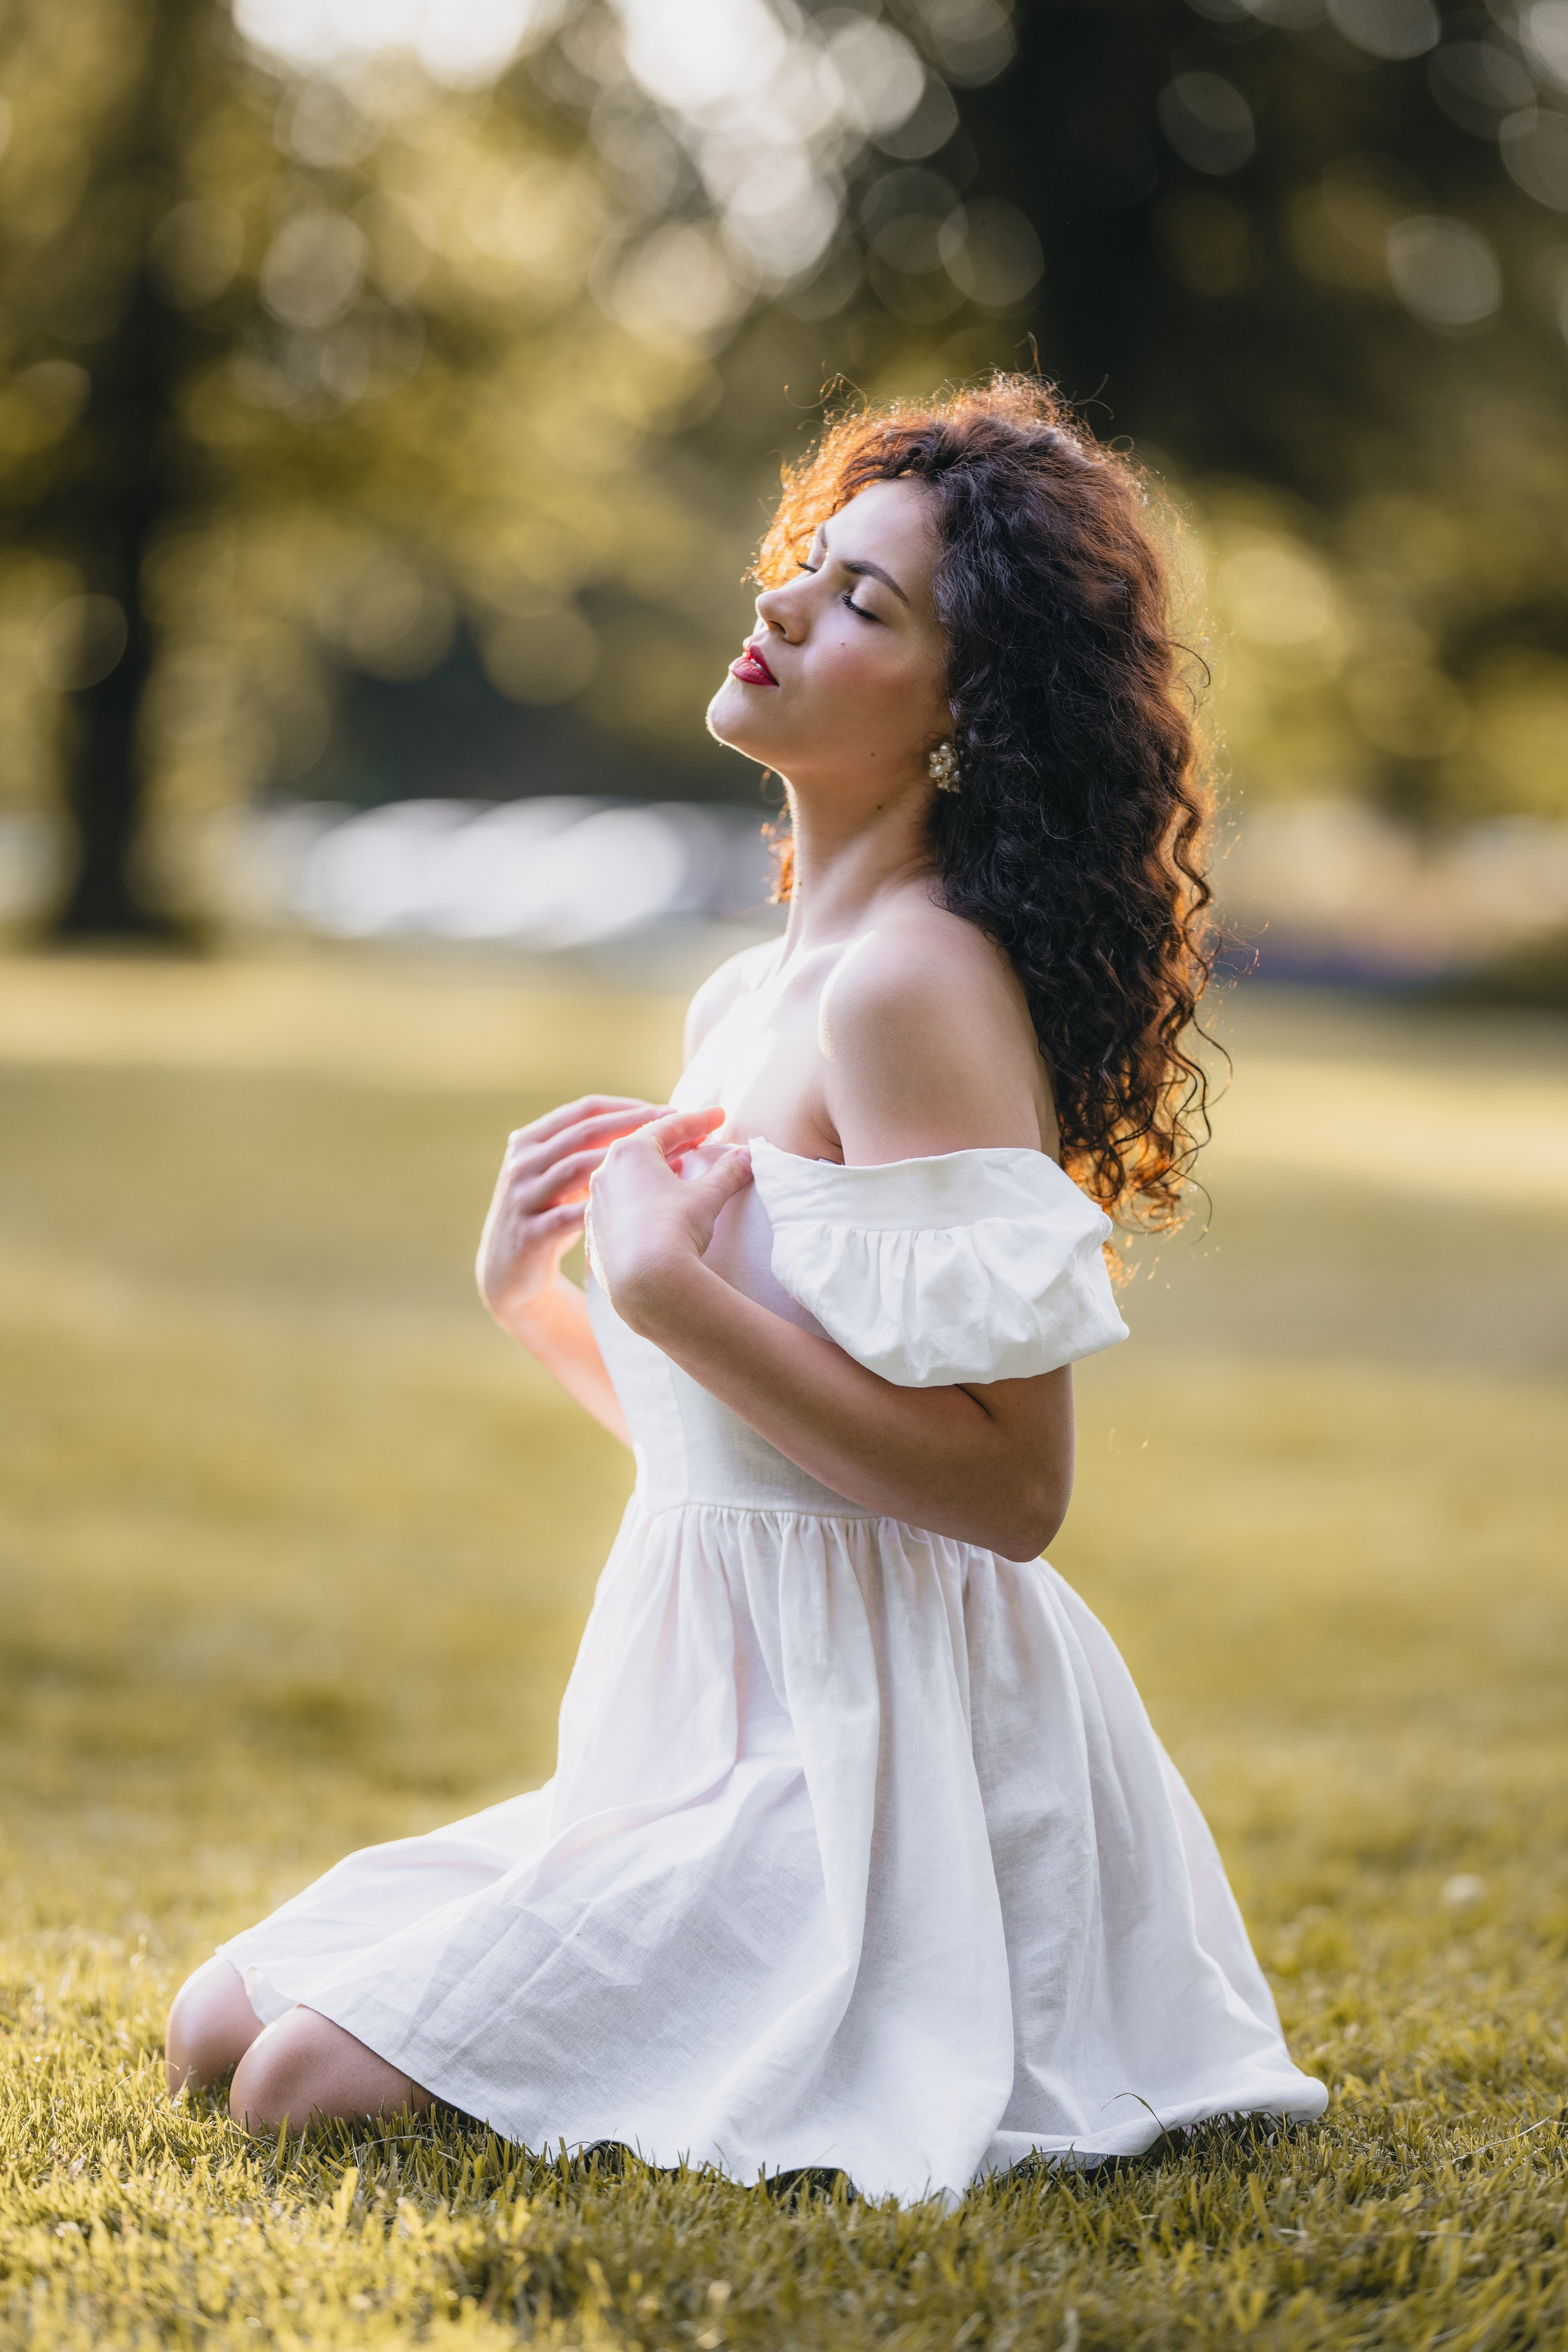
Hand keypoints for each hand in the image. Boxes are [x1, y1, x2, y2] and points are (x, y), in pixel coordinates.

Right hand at [477, 1096, 668, 1335]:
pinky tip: (645, 1206)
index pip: (586, 1110)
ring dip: (628, 1163)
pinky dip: (607, 1208)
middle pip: (586, 1132)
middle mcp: (523, 1163)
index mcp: (530, 1140)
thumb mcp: (558, 1177)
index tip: (670, 1110)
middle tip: (681, 1126)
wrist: (507, 1273)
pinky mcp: (530, 1234)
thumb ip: (585, 1150)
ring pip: (579, 1167)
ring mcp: (523, 1198)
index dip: (630, 1107)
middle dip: (637, 1125)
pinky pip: (571, 1215)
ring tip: (674, 1164)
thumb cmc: (547, 1217)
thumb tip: (649, 1125)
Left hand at [586, 1106, 753, 1333]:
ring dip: (655, 1169)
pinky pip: (619, 1205)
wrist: (645, 1284)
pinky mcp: (594, 1233)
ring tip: (681, 1169)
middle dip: (676, 1141)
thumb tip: (747, 1156)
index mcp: (630, 1152)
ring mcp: (596, 1203)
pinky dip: (639, 1198)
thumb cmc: (675, 1230)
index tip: (719, 1116)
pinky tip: (656, 1206)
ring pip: (627, 1176)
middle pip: (644, 1147)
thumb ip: (727, 1172)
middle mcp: (605, 1172)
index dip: (699, 1120)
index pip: (669, 1126)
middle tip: (701, 1139)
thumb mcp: (708, 1196)